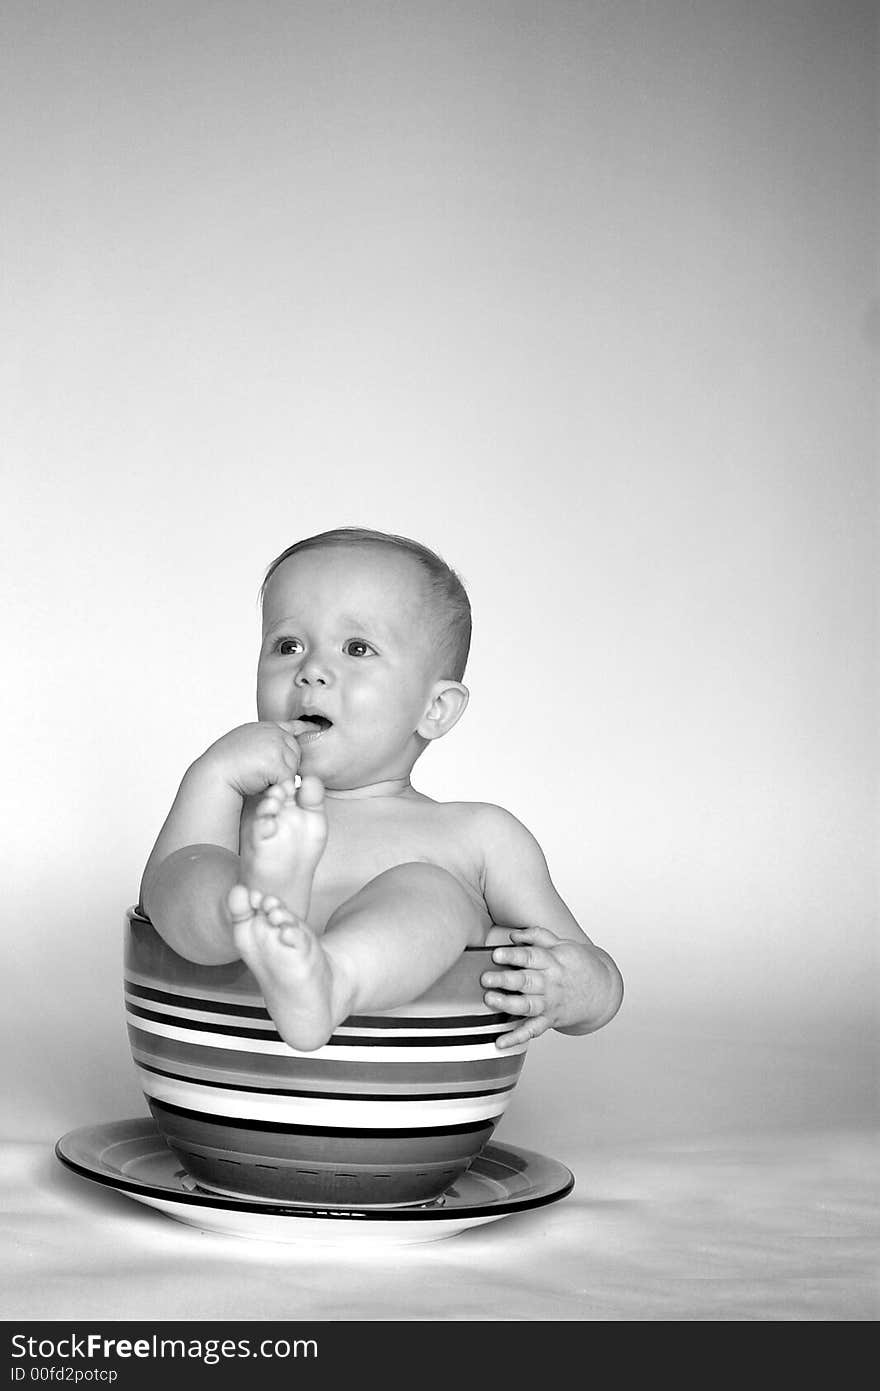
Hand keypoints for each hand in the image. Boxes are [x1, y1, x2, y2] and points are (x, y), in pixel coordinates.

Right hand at [195, 721, 304, 797]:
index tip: (317, 727)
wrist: (213, 775)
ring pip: (293, 767)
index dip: (305, 728)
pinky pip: (287, 780)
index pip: (291, 725)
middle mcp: (272, 732)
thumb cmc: (222, 766)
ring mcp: (276, 745)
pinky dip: (276, 786)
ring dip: (279, 778)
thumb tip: (274, 750)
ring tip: (257, 778)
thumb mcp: (243, 743)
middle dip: (285, 766)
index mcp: (263, 727)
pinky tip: (260, 784)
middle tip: (262, 774)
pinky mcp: (277, 763)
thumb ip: (261, 742)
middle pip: (295, 752)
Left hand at [481, 925, 609, 1049]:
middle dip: (505, 981)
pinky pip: (532, 1031)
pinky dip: (516, 1038)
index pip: (531, 957)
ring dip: (508, 1004)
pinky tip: (500, 1041)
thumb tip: (513, 935)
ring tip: (490, 1000)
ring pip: (527, 1006)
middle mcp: (550, 983)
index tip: (496, 954)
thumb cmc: (578, 965)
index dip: (513, 955)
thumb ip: (538, 936)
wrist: (603, 991)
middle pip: (526, 981)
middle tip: (486, 978)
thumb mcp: (562, 945)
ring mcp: (550, 1003)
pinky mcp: (550, 1020)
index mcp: (553, 961)